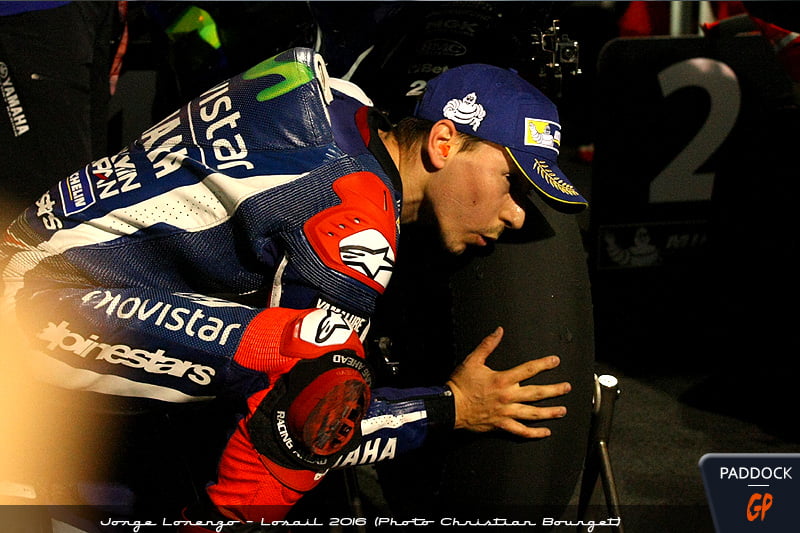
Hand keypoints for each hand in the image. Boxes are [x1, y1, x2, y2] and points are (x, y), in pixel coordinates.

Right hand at [446, 327, 570, 438]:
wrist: (450, 407)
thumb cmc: (461, 384)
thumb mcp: (472, 361)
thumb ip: (487, 345)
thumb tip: (499, 331)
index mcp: (502, 380)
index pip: (528, 370)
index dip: (543, 364)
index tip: (555, 361)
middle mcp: (508, 396)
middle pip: (536, 393)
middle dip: (554, 390)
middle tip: (567, 387)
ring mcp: (506, 412)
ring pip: (533, 413)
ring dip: (550, 412)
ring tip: (562, 411)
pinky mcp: (501, 425)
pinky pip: (521, 431)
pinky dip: (534, 433)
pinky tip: (545, 432)